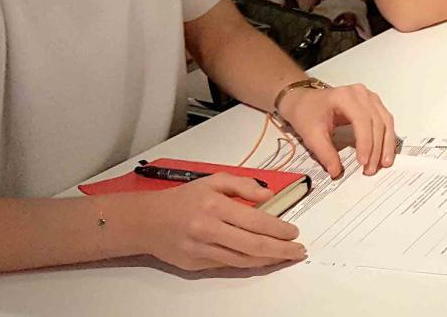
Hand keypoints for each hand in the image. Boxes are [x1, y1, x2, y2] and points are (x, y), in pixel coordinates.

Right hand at [136, 172, 304, 270]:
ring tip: (285, 257)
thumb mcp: (213, 181)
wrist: (148, 221)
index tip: (294, 231)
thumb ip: (243, 185)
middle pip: (253, 245)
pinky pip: (229, 265)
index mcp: (215, 205)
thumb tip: (268, 195)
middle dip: (280, 250)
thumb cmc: (183, 199)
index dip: (278, 229)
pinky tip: (262, 260)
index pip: (255, 221)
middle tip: (298, 250)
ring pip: (243, 260)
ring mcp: (202, 249)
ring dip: (268, 260)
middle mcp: (209, 229)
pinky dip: (249, 264)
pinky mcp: (197, 264)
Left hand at [278, 84, 395, 177]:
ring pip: (386, 121)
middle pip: (377, 121)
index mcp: (344, 96)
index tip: (362, 162)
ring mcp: (369, 97)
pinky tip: (385, 153)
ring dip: (387, 144)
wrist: (303, 101)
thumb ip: (325, 154)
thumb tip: (337, 172)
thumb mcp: (311, 135)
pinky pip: (385, 121)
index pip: (362, 120)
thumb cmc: (307, 114)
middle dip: (377, 148)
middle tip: (371, 169)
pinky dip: (387, 138)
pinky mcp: (373, 104)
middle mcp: (361, 93)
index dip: (365, 142)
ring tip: (384, 164)